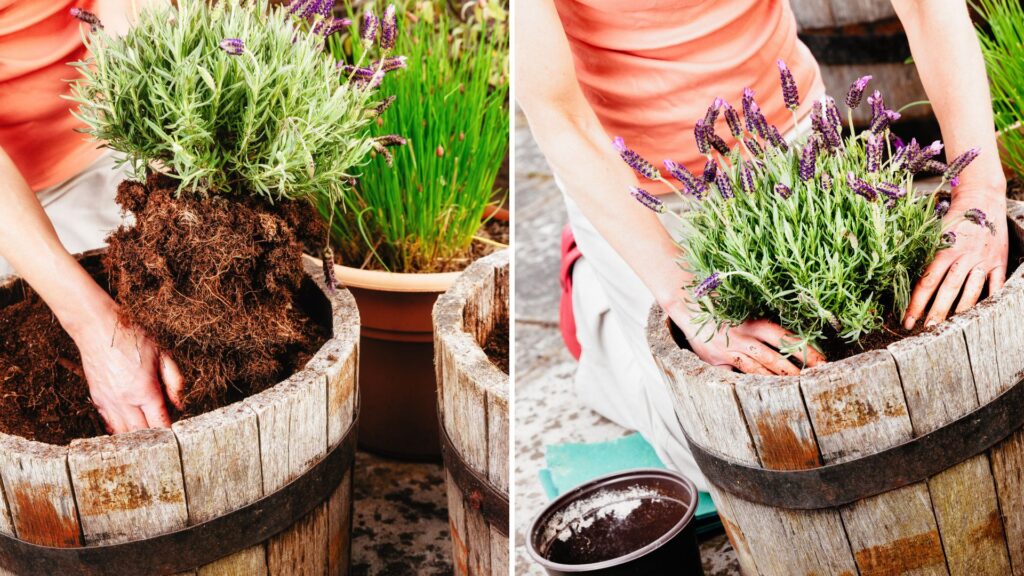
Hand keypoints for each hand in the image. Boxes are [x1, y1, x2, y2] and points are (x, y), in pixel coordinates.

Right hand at [73, 304, 184, 433]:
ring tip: (147, 437)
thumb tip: (179, 404)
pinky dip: (119, 430)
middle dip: (154, 438)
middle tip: (164, 438)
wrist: (98, 329)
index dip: (169, 432)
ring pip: (123, 433)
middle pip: (142, 433)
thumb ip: (174, 381)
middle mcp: (125, 400)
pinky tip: (128, 428)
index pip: (160, 423)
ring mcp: (108, 401)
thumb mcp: (163, 355)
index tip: (176, 436)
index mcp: (145, 390)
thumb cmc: (132, 338)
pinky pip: (109, 424)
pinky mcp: (97, 399)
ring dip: (136, 437)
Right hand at [664, 298, 825, 375]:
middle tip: (817, 381)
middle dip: (798, 372)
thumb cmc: (721, 304)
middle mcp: (745, 337)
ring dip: (779, 381)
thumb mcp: (745, 309)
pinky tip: (765, 393)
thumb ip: (763, 323)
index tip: (824, 361)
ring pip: (759, 370)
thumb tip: (789, 336)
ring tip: (797, 391)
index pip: (788, 338)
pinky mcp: (717, 361)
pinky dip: (752, 383)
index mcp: (755, 322)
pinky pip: (737, 375)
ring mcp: (731, 351)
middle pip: (777, 358)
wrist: (688, 304)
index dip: (807, 351)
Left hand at [903, 185, 1007, 329]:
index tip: (906, 320)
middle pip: (947, 290)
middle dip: (935, 313)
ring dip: (959, 311)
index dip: (915, 303)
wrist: (983, 199)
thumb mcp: (934, 234)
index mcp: (944, 250)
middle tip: (925, 331)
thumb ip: (923, 255)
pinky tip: (981, 315)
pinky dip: (990, 300)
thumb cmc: (952, 219)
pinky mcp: (999, 262)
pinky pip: (996, 285)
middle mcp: (964, 257)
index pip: (926, 282)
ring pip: (971, 291)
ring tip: (948, 328)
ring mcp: (983, 261)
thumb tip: (900, 278)